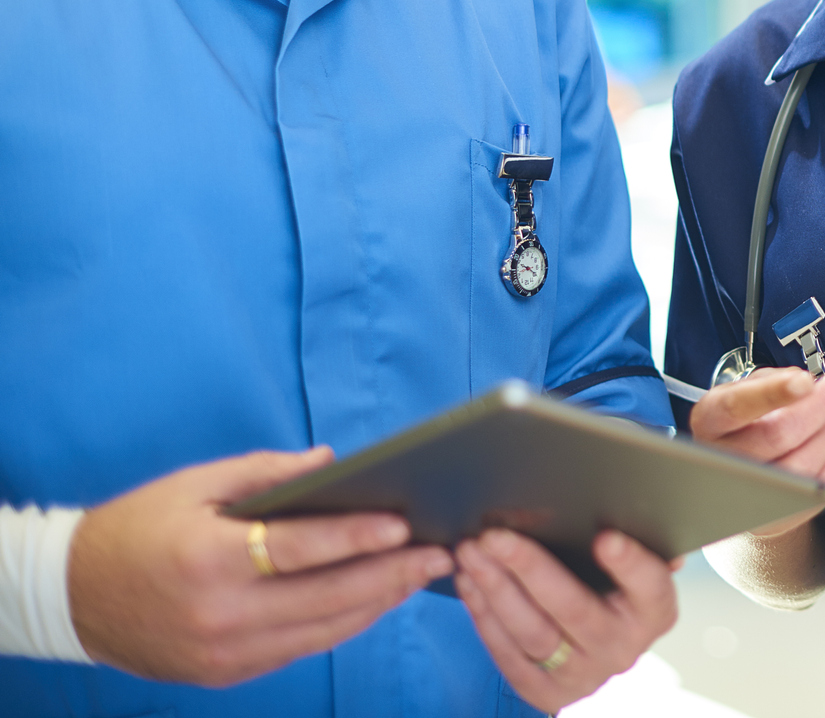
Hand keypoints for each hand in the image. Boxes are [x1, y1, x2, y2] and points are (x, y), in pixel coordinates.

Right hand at [67, 447, 452, 685]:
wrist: (71, 597)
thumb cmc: (138, 528)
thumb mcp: (195, 485)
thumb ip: (267, 473)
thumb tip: (335, 463)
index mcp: (209, 559)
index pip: (300, 550)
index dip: (357, 539)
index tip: (407, 527)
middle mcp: (218, 614)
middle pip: (325, 599)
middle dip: (391, 576)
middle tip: (441, 555)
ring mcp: (221, 652)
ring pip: (321, 632)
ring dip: (377, 604)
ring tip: (421, 576)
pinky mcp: (224, 673)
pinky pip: (299, 648)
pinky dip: (342, 624)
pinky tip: (374, 600)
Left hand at [453, 528, 677, 710]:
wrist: (598, 651)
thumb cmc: (614, 590)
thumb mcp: (633, 570)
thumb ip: (635, 544)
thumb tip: (629, 512)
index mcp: (654, 612)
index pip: (650, 585)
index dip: (629, 564)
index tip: (605, 538)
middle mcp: (622, 648)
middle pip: (574, 608)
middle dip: (530, 568)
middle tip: (495, 537)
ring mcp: (584, 676)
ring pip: (533, 633)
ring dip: (496, 590)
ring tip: (471, 554)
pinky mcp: (547, 693)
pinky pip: (509, 655)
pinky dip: (484, 616)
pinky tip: (469, 583)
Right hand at [688, 365, 824, 536]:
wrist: (735, 471)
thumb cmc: (742, 426)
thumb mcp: (743, 390)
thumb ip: (771, 381)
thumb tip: (808, 387)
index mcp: (711, 421)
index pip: (737, 406)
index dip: (773, 393)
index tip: (805, 381)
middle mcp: (722, 461)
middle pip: (780, 434)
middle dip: (822, 402)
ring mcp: (749, 494)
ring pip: (805, 462)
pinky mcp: (779, 517)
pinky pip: (824, 482)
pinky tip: (822, 443)